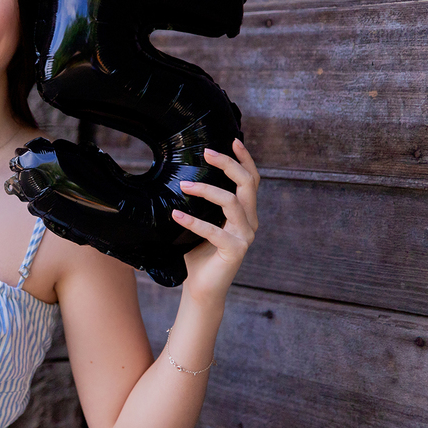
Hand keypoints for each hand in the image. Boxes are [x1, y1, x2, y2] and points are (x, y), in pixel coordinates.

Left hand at [171, 138, 260, 306]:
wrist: (202, 288)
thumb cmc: (199, 253)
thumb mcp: (202, 221)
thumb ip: (201, 204)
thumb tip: (182, 177)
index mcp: (246, 213)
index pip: (251, 179)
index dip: (245, 159)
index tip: (233, 139)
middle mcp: (250, 222)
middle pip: (247, 184)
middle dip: (228, 164)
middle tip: (206, 152)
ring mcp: (245, 236)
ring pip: (232, 202)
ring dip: (206, 190)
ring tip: (183, 186)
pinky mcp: (235, 250)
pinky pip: (214, 230)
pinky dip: (194, 221)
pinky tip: (176, 215)